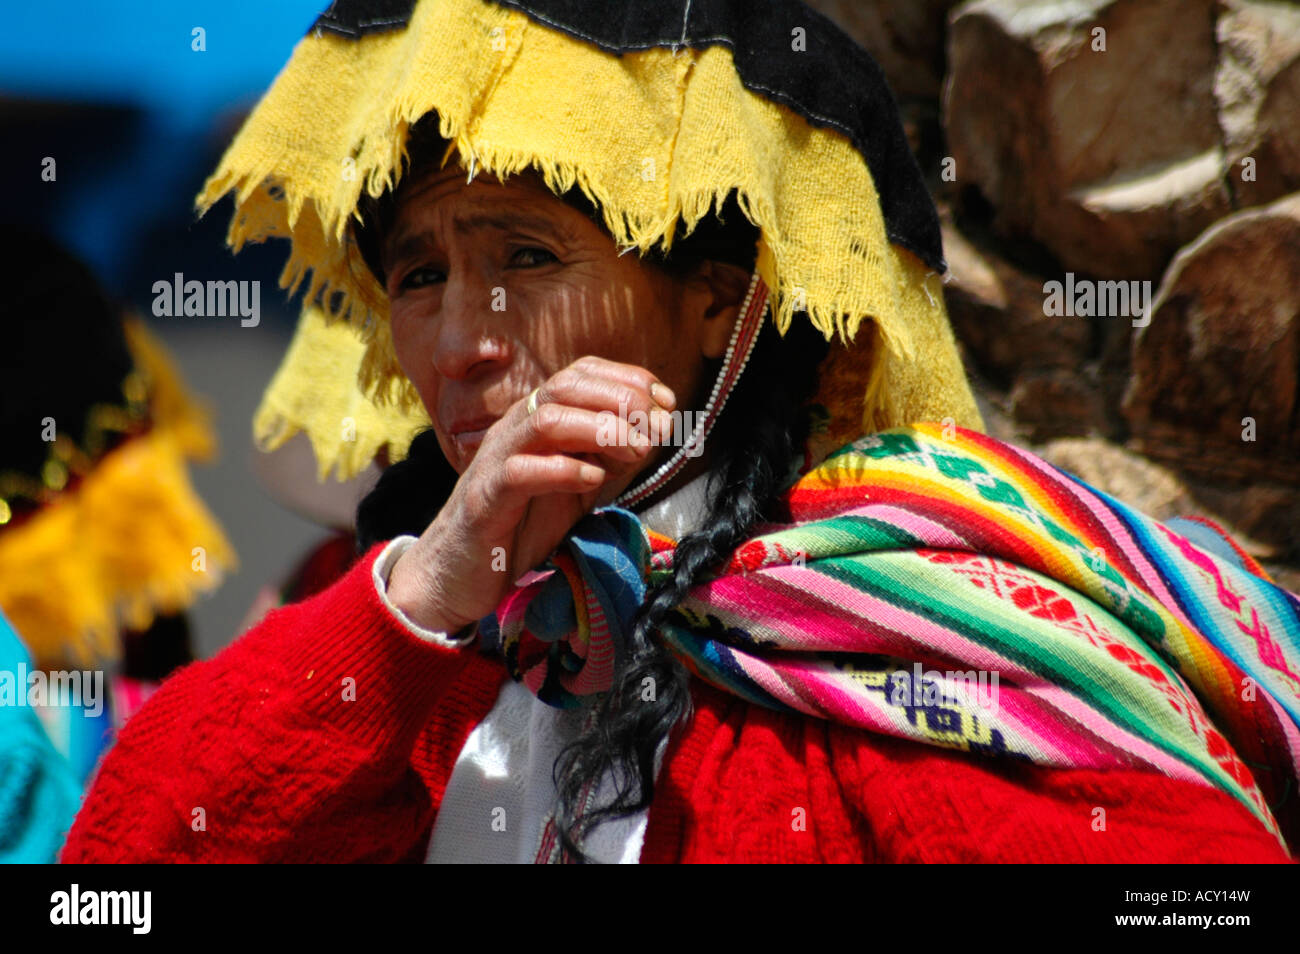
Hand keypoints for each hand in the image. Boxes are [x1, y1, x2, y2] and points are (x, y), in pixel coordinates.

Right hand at [385, 356, 675, 632]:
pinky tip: (593, 480)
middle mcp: (514, 428)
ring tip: (634, 451)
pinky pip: (520, 471)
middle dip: (620, 399)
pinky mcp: (485, 498)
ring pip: (545, 420)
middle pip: (565, 387)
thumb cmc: (520, 524)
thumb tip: (655, 429)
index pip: (579, 374)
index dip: (627, 379)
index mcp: (535, 419)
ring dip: (600, 429)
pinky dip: (563, 470)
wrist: (459, 572)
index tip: (667, 402)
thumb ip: (610, 456)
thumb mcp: (578, 484)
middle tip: (656, 427)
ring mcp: (496, 459)